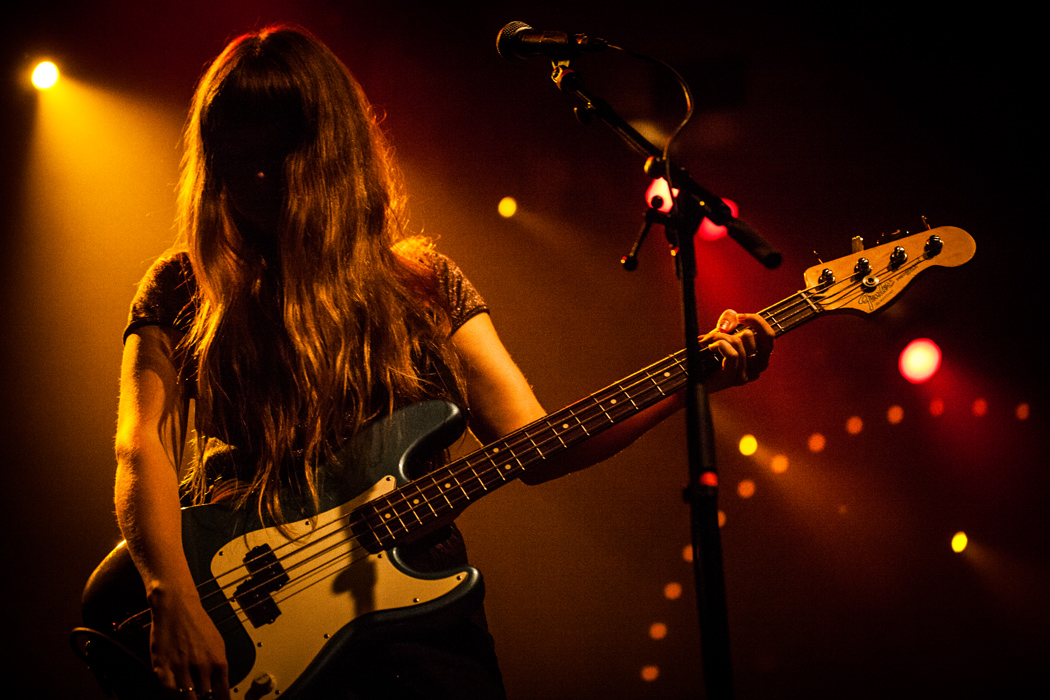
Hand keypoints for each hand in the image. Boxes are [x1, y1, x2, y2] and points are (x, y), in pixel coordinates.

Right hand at [147, 583, 230, 698]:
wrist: (177, 607)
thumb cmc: (197, 623)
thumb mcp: (217, 644)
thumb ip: (218, 667)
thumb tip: (219, 687)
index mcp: (218, 661)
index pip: (222, 693)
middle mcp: (201, 666)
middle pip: (204, 697)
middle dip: (203, 699)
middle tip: (200, 697)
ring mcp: (181, 667)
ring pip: (186, 696)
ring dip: (188, 697)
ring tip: (189, 693)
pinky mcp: (162, 666)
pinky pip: (168, 689)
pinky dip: (172, 691)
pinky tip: (174, 687)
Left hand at [700, 309, 773, 392]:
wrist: (693, 379)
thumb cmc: (708, 356)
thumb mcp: (722, 332)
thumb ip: (729, 320)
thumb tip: (730, 323)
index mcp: (759, 357)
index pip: (769, 336)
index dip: (756, 321)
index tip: (739, 316)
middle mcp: (757, 368)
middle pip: (755, 336)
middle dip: (731, 327)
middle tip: (717, 331)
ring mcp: (746, 375)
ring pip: (738, 342)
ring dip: (718, 336)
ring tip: (707, 341)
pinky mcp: (733, 378)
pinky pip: (732, 354)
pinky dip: (719, 345)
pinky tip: (710, 347)